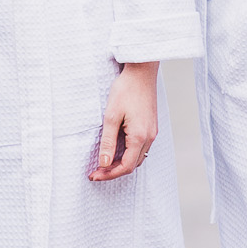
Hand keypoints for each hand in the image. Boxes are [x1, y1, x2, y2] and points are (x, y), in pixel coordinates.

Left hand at [88, 61, 159, 180]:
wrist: (141, 73)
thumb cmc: (125, 90)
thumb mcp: (111, 116)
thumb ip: (108, 142)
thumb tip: (104, 163)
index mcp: (139, 137)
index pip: (125, 166)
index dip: (109, 174)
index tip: (94, 175)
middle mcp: (149, 137)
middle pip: (132, 165)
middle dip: (113, 171)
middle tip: (96, 171)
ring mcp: (152, 132)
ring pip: (137, 157)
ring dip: (121, 163)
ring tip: (103, 162)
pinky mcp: (151, 126)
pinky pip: (140, 147)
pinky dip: (128, 153)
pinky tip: (116, 149)